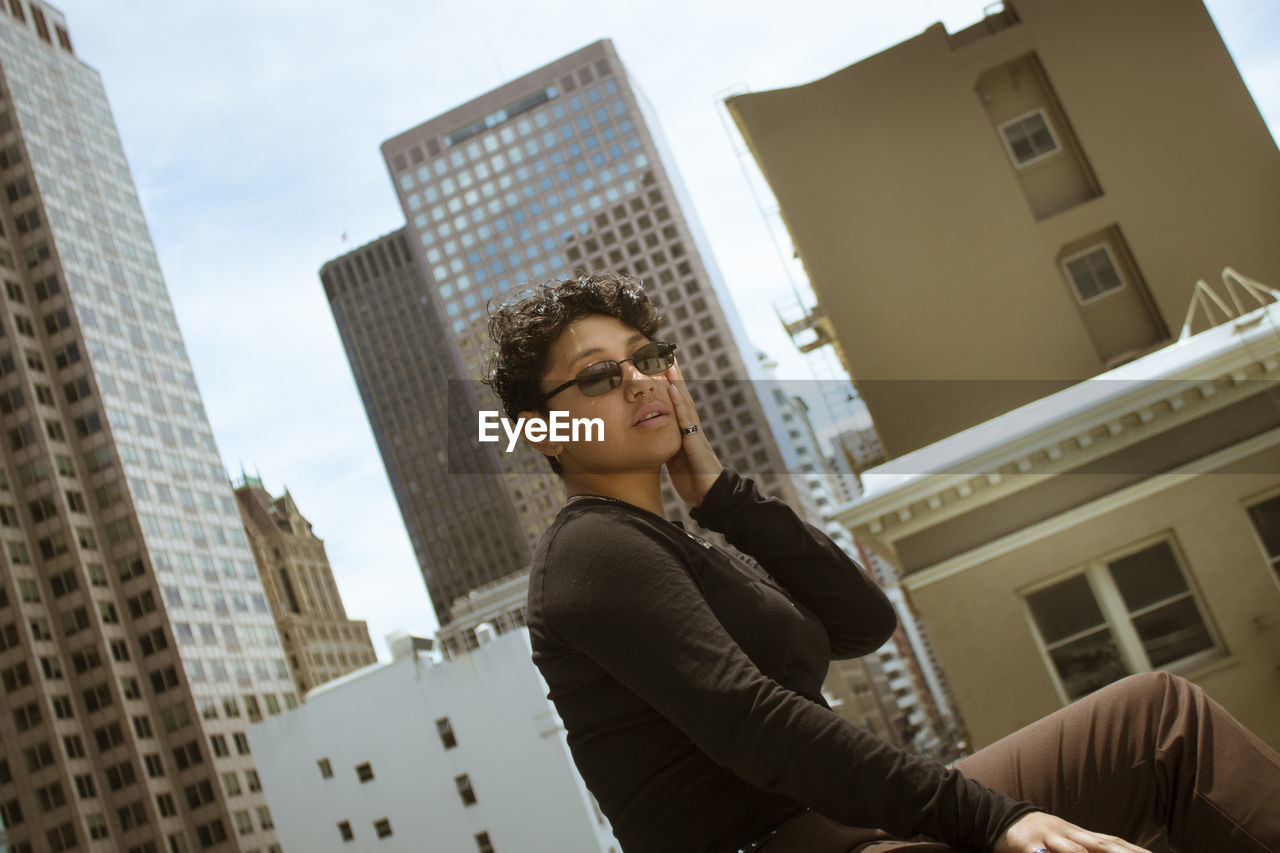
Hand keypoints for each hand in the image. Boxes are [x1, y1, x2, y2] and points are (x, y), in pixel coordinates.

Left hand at [662, 359, 722, 507]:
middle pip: (681, 398)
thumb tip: (654, 441)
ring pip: (685, 403)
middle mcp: (691, 429)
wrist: (710, 497)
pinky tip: (670, 388)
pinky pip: (686, 419)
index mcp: (684, 433)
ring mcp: (694, 433)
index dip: (668, 387)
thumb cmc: (694, 481)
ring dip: (676, 382)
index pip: (675, 405)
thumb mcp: (676, 462)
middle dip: (673, 377)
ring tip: (668, 362)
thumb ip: (668, 449)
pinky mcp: (696, 442)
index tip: (658, 368)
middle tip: (663, 355)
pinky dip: (678, 403)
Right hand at [994, 812, 1151, 852]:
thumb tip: (1119, 849)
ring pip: (1073, 850)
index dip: (1136, 851)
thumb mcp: (1068, 840)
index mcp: (1081, 834)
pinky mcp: (1027, 845)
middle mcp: (1068, 834)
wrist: (1000, 819)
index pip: (1114, 843)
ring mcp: (1049, 838)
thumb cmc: (1041, 836)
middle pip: (1101, 845)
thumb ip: (1091, 848)